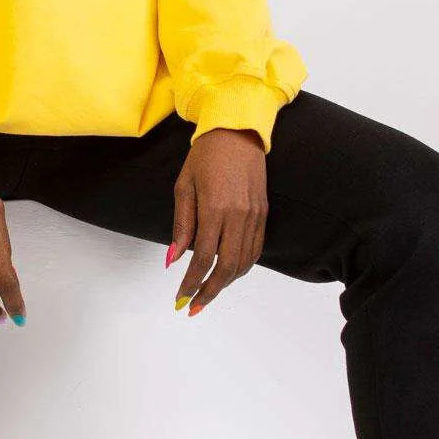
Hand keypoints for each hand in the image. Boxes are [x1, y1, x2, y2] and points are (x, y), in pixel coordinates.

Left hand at [169, 128, 267, 315]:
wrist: (238, 131)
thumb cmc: (205, 156)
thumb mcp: (183, 187)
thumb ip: (181, 225)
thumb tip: (174, 259)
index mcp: (215, 208)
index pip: (203, 258)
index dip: (191, 282)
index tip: (180, 298)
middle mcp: (238, 215)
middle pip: (227, 267)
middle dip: (209, 292)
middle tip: (193, 307)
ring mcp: (254, 215)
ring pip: (243, 262)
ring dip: (226, 283)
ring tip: (207, 294)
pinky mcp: (263, 213)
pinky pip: (255, 249)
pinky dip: (241, 267)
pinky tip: (227, 273)